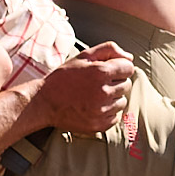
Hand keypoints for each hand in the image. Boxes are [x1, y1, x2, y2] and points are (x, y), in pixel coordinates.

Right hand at [27, 37, 145, 146]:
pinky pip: (115, 117)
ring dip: (112, 98)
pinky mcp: (99, 125)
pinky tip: (93, 107)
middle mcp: (103, 92)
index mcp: (101, 72)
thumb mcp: (83, 56)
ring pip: (122, 102)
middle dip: (115, 82)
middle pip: (126, 85)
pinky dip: (107, 112)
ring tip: (94, 96)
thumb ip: (108, 50)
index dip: (119, 68)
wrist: (45, 102)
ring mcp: (101, 110)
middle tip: (97, 84)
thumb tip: (129, 58)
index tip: (108, 71)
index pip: (128, 68)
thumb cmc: (64, 77)